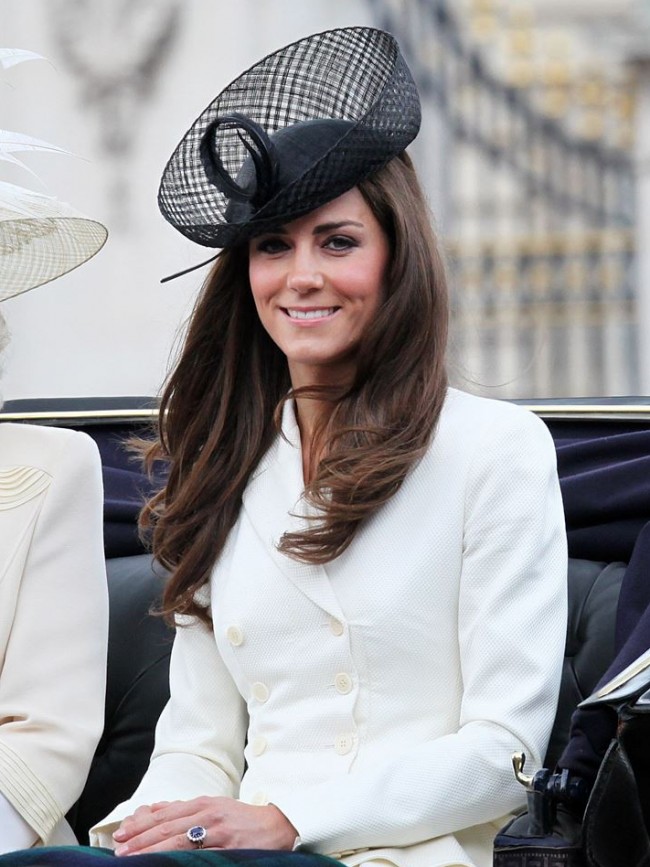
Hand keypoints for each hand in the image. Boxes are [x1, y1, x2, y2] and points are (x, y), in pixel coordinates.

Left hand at [112, 797, 297, 855]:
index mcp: (203, 804)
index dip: (141, 824)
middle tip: (118, 848)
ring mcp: (218, 832)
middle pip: (167, 827)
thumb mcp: (214, 806)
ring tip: (131, 858)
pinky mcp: (228, 849)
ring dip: (151, 850)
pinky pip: (198, 857)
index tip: (122, 833)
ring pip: (178, 842)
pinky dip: (178, 860)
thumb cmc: (242, 819)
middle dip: (140, 838)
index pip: (165, 814)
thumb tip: (154, 809)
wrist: (277, 826)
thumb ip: (185, 809)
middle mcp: (208, 815)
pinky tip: (164, 864)